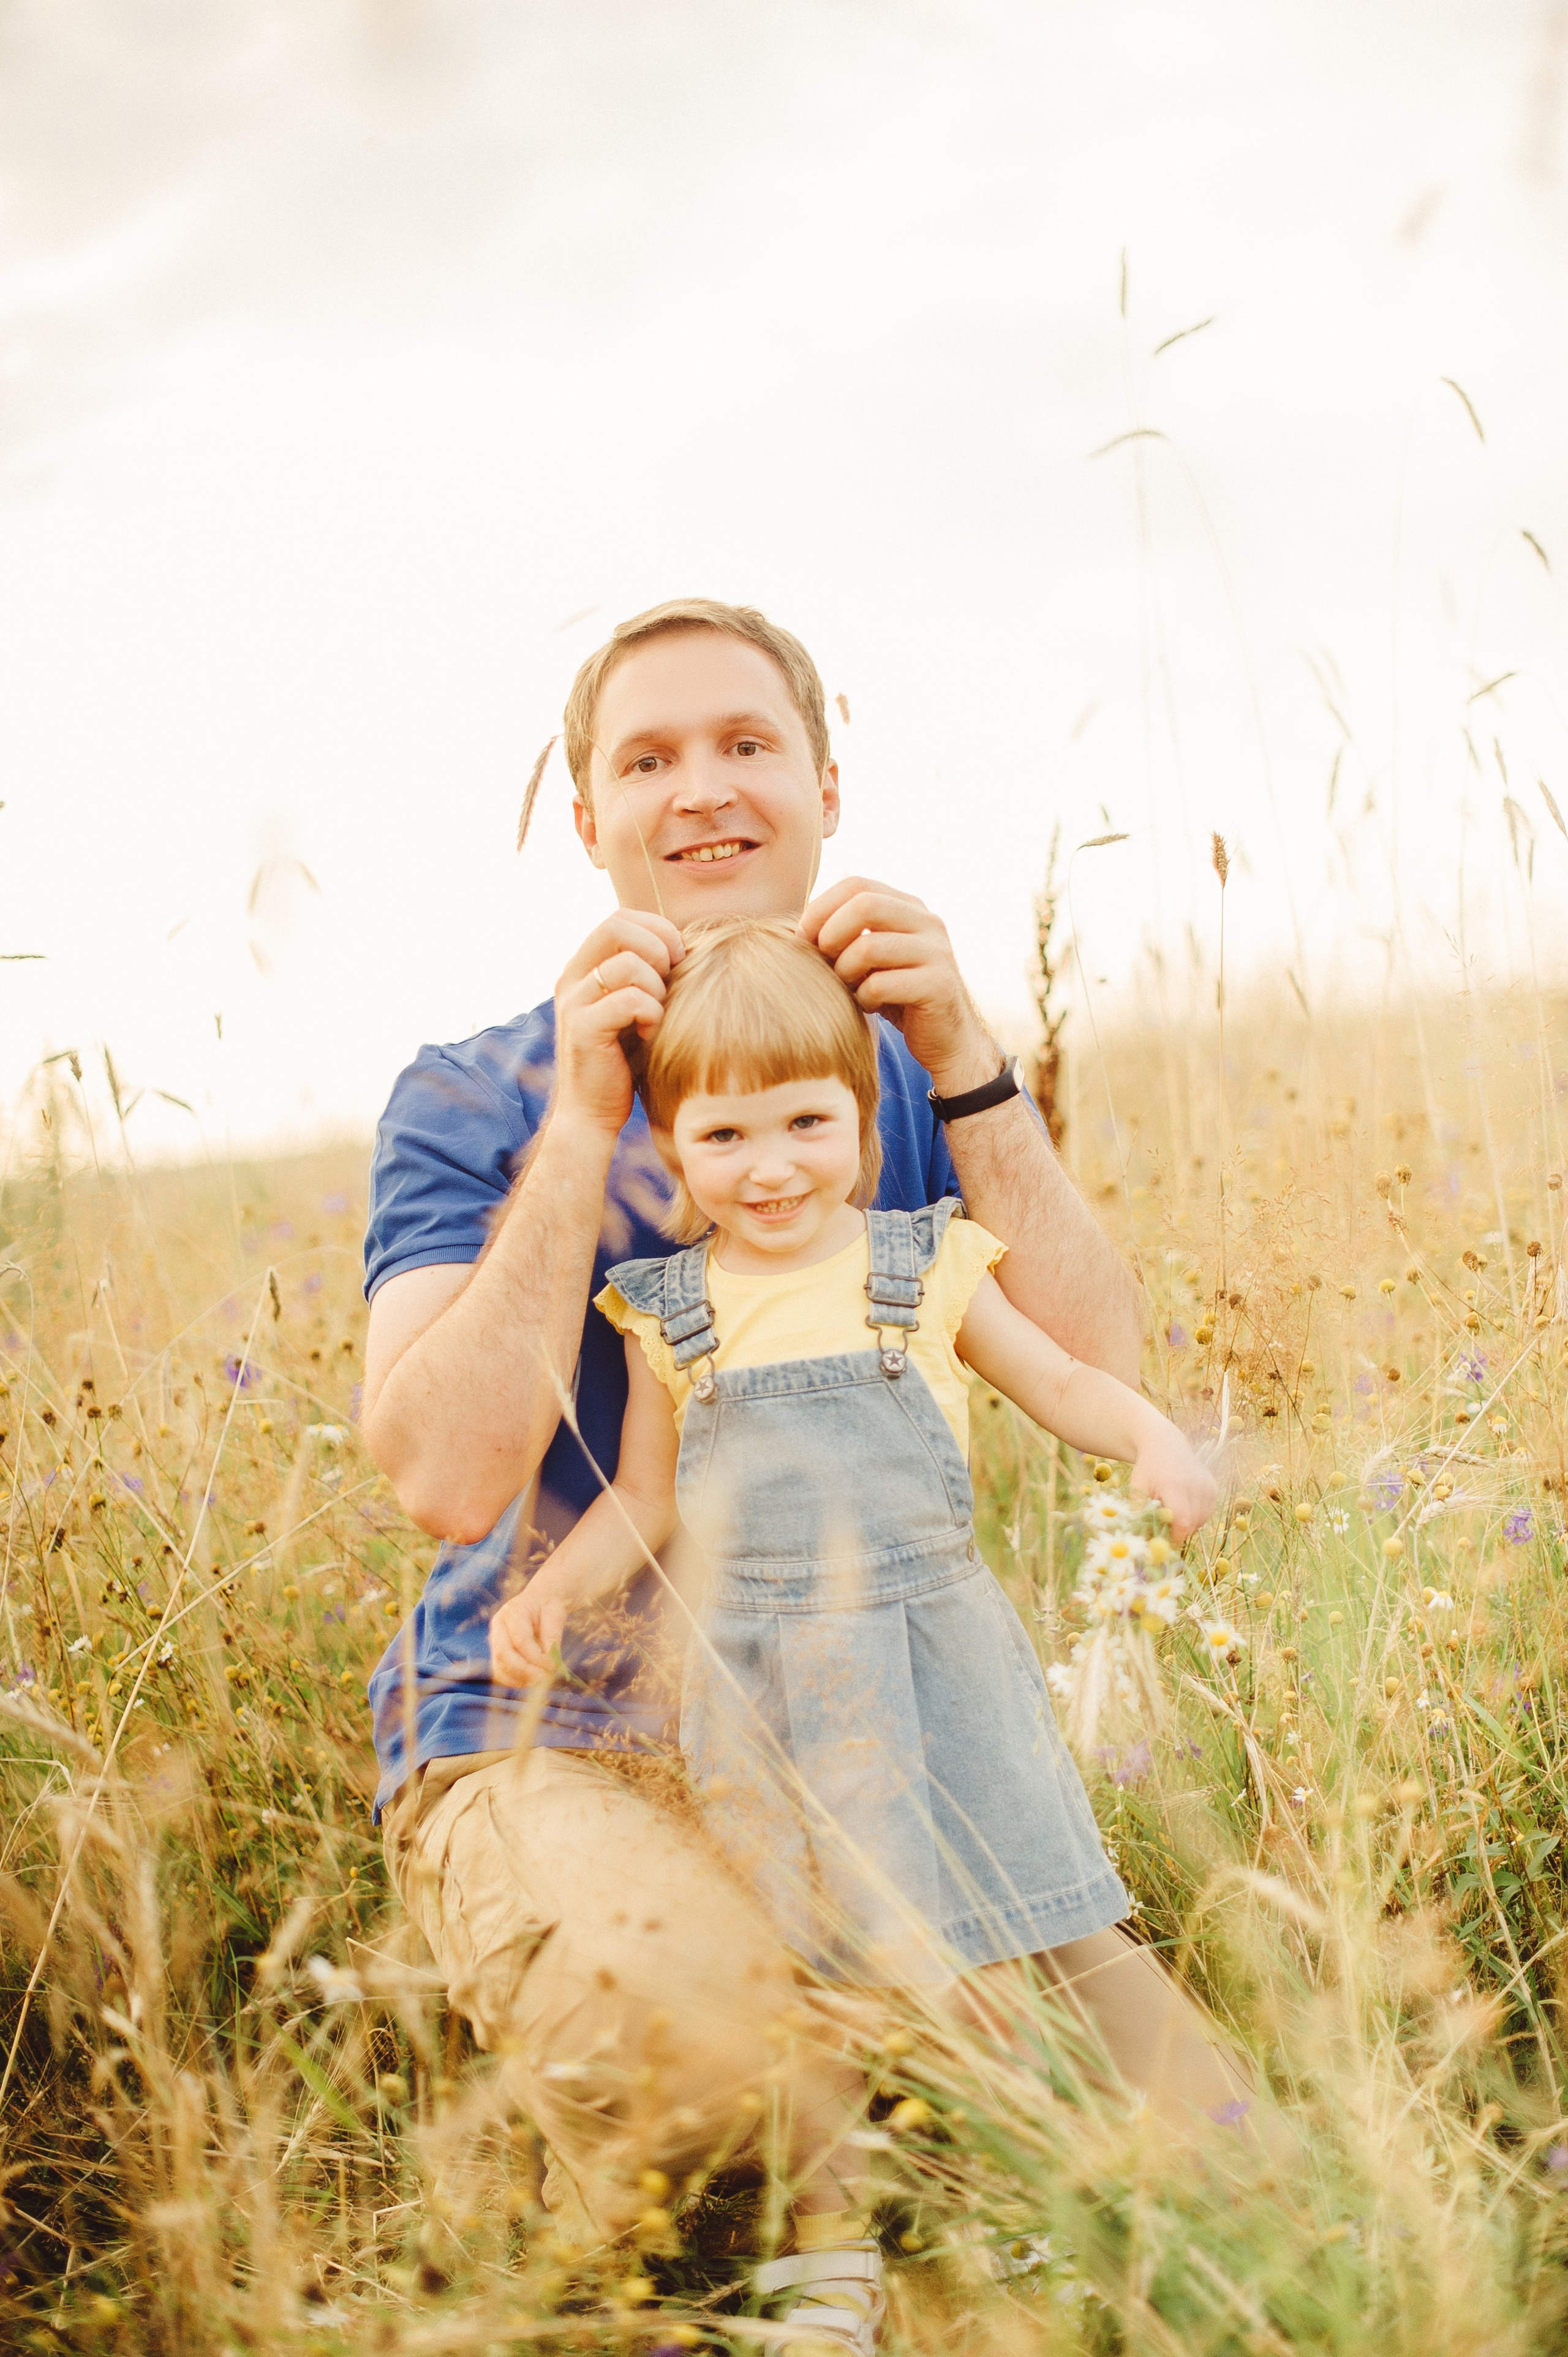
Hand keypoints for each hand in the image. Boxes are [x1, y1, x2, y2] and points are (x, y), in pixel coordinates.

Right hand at [490, 1577, 571, 1688]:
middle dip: (525, 1671)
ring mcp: (495, 1641)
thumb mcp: (555, 1612)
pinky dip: (516, 1681)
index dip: (536, 1657)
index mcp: (512, 1613)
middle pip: (503, 1654)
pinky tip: (532, 1680)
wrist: (538, 1601)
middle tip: (545, 1678)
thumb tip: (551, 1659)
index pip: (521, 1640)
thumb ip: (552, 1634)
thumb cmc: (547, 1605)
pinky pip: (501, 1673)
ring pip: (500, 1667)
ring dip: (521, 1678)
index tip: (553, 1666)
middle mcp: (498, 1627)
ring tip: (542, 1679)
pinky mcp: (497, 1654)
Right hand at [553, 911, 685, 1139]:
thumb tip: (682, 943)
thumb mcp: (633, 1008)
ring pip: (628, 964)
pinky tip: (650, 1035)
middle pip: (616, 926)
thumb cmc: (623, 1061)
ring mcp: (573, 1003)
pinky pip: (630, 1000)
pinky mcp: (583, 1029)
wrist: (592, 1114)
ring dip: (657, 987)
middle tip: (672, 978)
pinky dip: (652, 1014)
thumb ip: (645, 974)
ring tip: (658, 1015)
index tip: (677, 958)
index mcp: (583, 968)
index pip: (619, 918)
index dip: (656, 928)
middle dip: (657, 946)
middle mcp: (572, 978)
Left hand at [799, 877, 996, 1094]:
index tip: (803, 937)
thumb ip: (849, 934)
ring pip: (869, 947)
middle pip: (864, 904)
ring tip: (848, 987)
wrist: (947, 1039)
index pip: (856, 884)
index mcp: (909, 907)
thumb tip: (800, 925)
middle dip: (830, 933)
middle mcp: (927, 922)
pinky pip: (881, 984)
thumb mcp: (872, 958)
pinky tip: (868, 1006)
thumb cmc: (898, 996)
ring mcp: (936, 952)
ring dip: (844, 971)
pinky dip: (863, 998)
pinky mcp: (938, 986)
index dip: (821, 907)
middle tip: (823, 961)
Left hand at [1129, 1419, 1218, 1544]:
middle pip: (1193, 1524)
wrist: (1166, 1445)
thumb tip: (1143, 1539)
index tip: (1164, 1540)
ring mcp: (1207, 1486)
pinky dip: (1196, 1514)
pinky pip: (1207, 1512)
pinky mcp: (1213, 1487)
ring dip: (1188, 1523)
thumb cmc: (1148, 1469)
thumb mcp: (1137, 1488)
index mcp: (1174, 1485)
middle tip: (1166, 1525)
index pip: (1182, 1521)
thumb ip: (1139, 1513)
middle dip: (1179, 1531)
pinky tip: (1184, 1502)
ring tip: (1174, 1509)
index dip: (1175, 1536)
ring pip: (1202, 1520)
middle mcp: (1195, 1485)